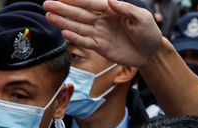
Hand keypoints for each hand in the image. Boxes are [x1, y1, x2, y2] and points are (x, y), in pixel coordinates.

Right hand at [43, 0, 162, 67]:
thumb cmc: (148, 32)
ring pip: (78, 27)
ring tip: (48, 16)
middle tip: (47, 4)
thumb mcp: (142, 18)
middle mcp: (102, 20)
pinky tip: (63, 33)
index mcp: (111, 10)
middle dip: (63, 8)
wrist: (150, 53)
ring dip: (63, 22)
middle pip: (79, 13)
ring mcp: (99, 34)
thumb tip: (111, 1)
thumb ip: (126, 9)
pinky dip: (74, 38)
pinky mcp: (100, 47)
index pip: (91, 2)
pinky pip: (85, 42)